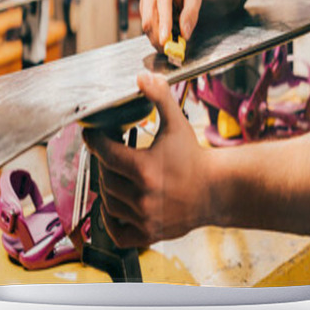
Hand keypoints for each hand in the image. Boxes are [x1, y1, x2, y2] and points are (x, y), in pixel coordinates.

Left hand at [83, 71, 208, 247]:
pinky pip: (117, 233)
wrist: (216, 190)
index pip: (106, 154)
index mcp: (145, 169)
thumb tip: (143, 75)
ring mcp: (145, 218)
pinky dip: (111, 219)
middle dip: (105, 163)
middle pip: (105, 178)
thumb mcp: (176, 122)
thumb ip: (159, 97)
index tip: (93, 134)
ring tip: (115, 173)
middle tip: (109, 151)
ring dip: (107, 187)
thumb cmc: (194, 156)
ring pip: (108, 203)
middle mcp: (142, 197)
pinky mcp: (149, 234)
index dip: (96, 141)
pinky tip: (116, 203)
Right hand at [140, 0, 201, 51]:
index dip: (163, 20)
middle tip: (166, 49)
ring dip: (155, 33)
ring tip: (168, 44)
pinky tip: (163, 33)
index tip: (165, 39)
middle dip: (156, 33)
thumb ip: (191, 12)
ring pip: (145, 15)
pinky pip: (146, 15)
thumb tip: (184, 33)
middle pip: (149, 10)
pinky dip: (154, 27)